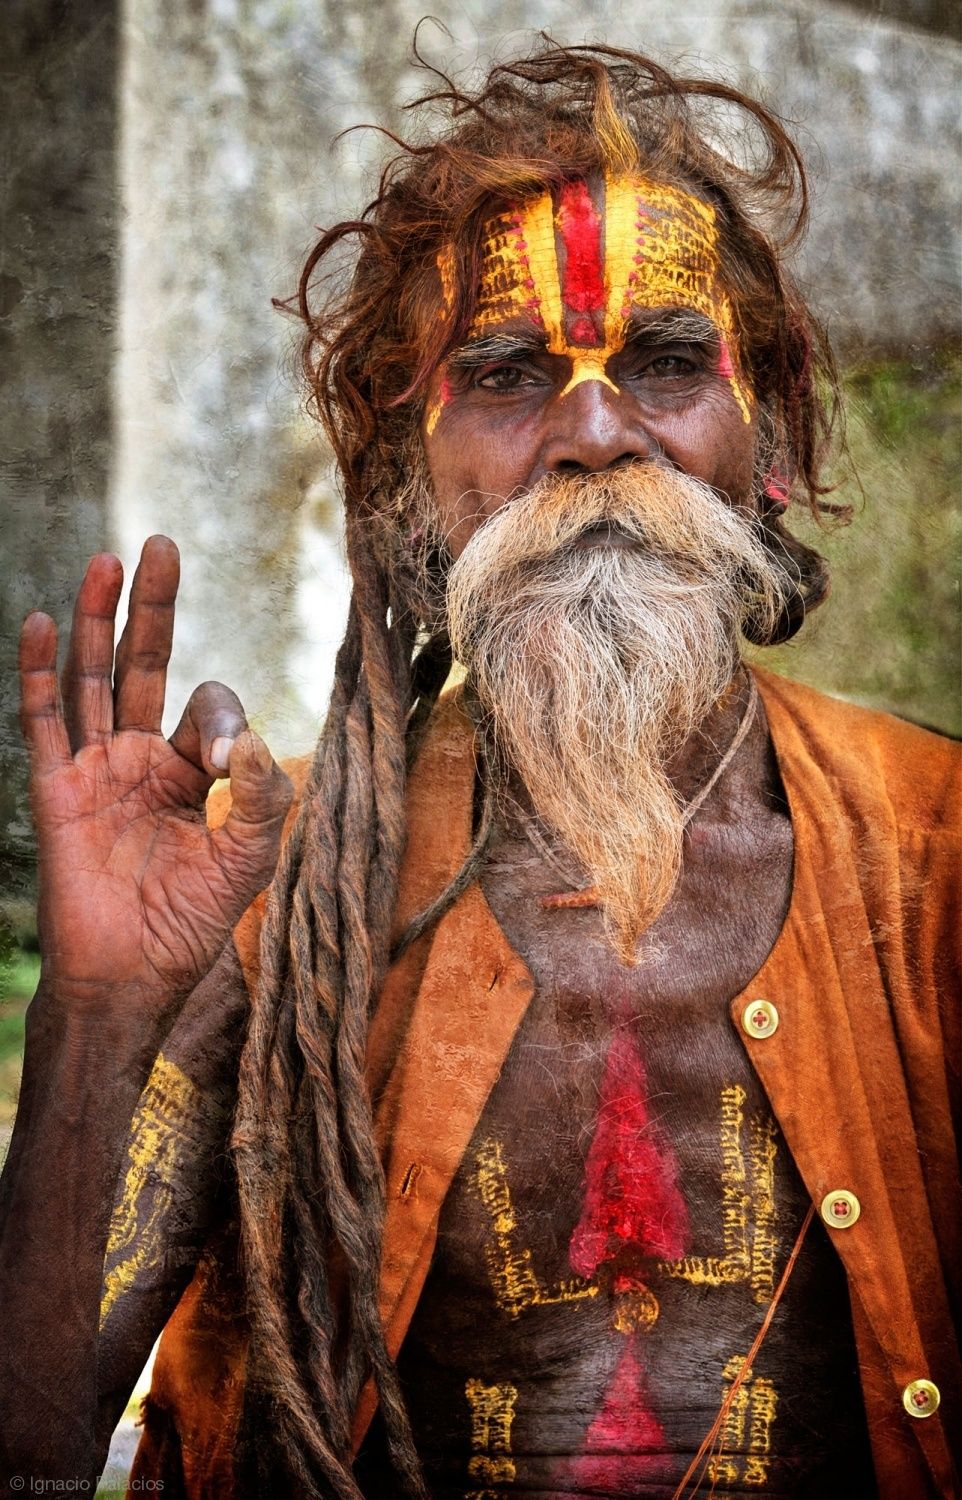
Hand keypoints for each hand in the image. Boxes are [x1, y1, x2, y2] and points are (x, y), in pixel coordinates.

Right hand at [19, 535, 292, 1024]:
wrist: (131, 977)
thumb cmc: (191, 921)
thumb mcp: (248, 856)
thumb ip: (260, 796)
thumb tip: (252, 739)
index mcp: (187, 770)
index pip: (207, 708)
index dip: (223, 719)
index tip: (230, 760)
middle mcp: (138, 759)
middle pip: (142, 665)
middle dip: (153, 607)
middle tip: (161, 544)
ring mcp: (93, 770)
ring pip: (93, 679)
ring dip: (99, 619)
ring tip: (109, 559)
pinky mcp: (58, 790)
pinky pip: (45, 721)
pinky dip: (43, 672)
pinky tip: (48, 622)